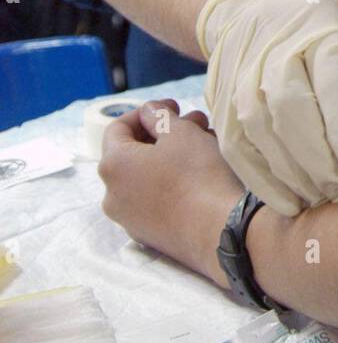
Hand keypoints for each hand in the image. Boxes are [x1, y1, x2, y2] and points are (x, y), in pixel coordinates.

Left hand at [98, 98, 242, 280]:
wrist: (220, 232)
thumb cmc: (197, 174)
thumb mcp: (180, 133)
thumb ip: (159, 116)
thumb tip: (149, 113)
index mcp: (112, 166)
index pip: (117, 128)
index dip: (145, 112)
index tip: (172, 107)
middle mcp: (112, 195)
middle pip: (134, 152)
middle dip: (164, 133)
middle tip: (195, 123)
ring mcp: (130, 219)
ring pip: (146, 176)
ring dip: (170, 155)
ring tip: (204, 145)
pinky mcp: (150, 235)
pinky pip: (154, 199)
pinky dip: (170, 182)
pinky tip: (198, 175)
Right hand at [196, 0, 337, 215]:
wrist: (255, 13)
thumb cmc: (328, 44)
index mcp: (326, 37)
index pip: (335, 88)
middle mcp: (278, 51)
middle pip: (292, 111)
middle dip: (321, 163)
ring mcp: (242, 75)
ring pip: (261, 132)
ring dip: (294, 177)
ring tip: (322, 198)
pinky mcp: (219, 100)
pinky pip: (237, 149)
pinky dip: (263, 183)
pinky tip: (290, 202)